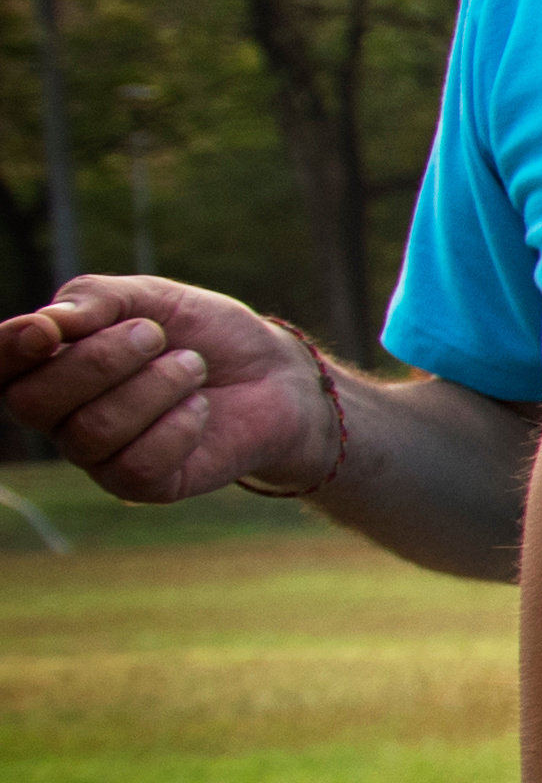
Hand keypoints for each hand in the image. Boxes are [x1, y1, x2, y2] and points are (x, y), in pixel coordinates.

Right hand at [2, 277, 338, 507]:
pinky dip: (177, 427)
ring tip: (192, 368)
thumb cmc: (200, 333)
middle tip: (157, 336)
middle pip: (34, 403)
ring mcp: (98, 455)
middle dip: (100, 361)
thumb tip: (47, 323)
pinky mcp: (143, 485)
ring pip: (92, 433)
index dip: (8, 351)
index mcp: (49, 366)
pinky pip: (136, 466)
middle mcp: (61, 416)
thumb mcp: (151, 297)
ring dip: (154, 388)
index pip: (0, 369)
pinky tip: (200, 408)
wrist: (273, 372)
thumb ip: (96, 300)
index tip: (46, 331)